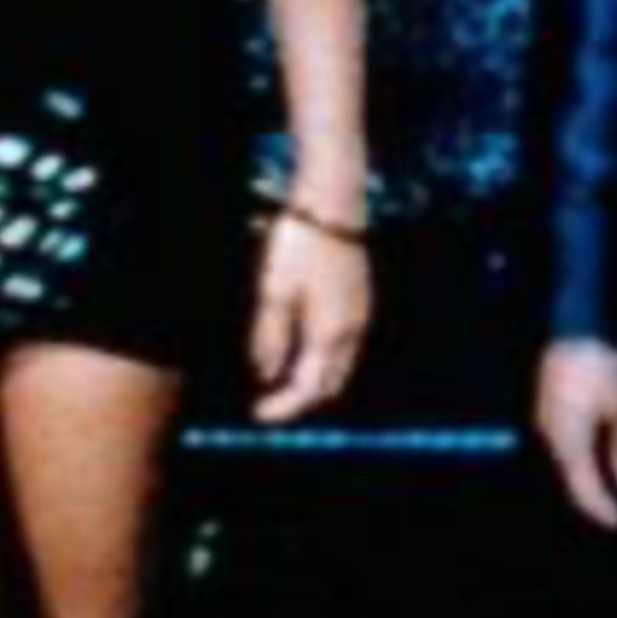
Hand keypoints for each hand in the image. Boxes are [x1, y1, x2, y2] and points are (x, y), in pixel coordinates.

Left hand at [248, 210, 370, 424]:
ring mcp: (360, 313)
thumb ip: (269, 339)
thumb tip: (265, 375)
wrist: (331, 202)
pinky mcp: (359, 297)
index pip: (306, 389)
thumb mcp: (273, 292)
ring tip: (279, 376)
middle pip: (329, 384)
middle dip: (300, 399)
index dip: (281, 408)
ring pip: (339, 365)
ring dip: (312, 379)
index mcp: (329, 334)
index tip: (256, 415)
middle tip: (268, 401)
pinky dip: (321, 358)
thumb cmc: (298, 245)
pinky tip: (299, 345)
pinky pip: (344, 344)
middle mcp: (351, 330)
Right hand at [535, 336, 616, 530]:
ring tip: (614, 471)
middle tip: (614, 503)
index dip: (601, 508)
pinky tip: (602, 445)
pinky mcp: (550, 399)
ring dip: (591, 467)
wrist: (580, 321)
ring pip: (569, 455)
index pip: (583, 489)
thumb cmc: (602, 367)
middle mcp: (551, 434)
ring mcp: (547, 415)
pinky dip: (585, 447)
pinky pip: (567, 435)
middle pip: (573, 474)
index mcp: (567, 442)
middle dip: (594, 490)